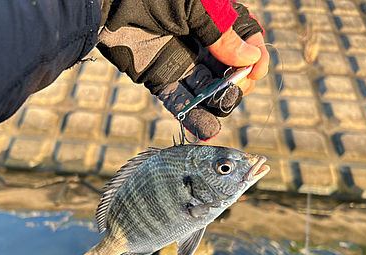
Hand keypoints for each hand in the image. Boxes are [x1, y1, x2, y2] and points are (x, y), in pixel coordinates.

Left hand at [98, 0, 264, 138]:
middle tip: (236, 85)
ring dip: (220, 103)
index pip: (245, 41)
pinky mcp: (161, 81)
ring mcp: (182, 64)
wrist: (107, 8)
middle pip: (231, 71)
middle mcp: (201, 44)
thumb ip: (221, 32)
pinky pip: (182, 103)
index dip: (255, 57)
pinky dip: (195, 119)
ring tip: (223, 108)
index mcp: (213, 21)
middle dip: (239, 82)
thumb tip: (250, 59)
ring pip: (209, 91)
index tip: (257, 71)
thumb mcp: (193, 6)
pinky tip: (208, 132)